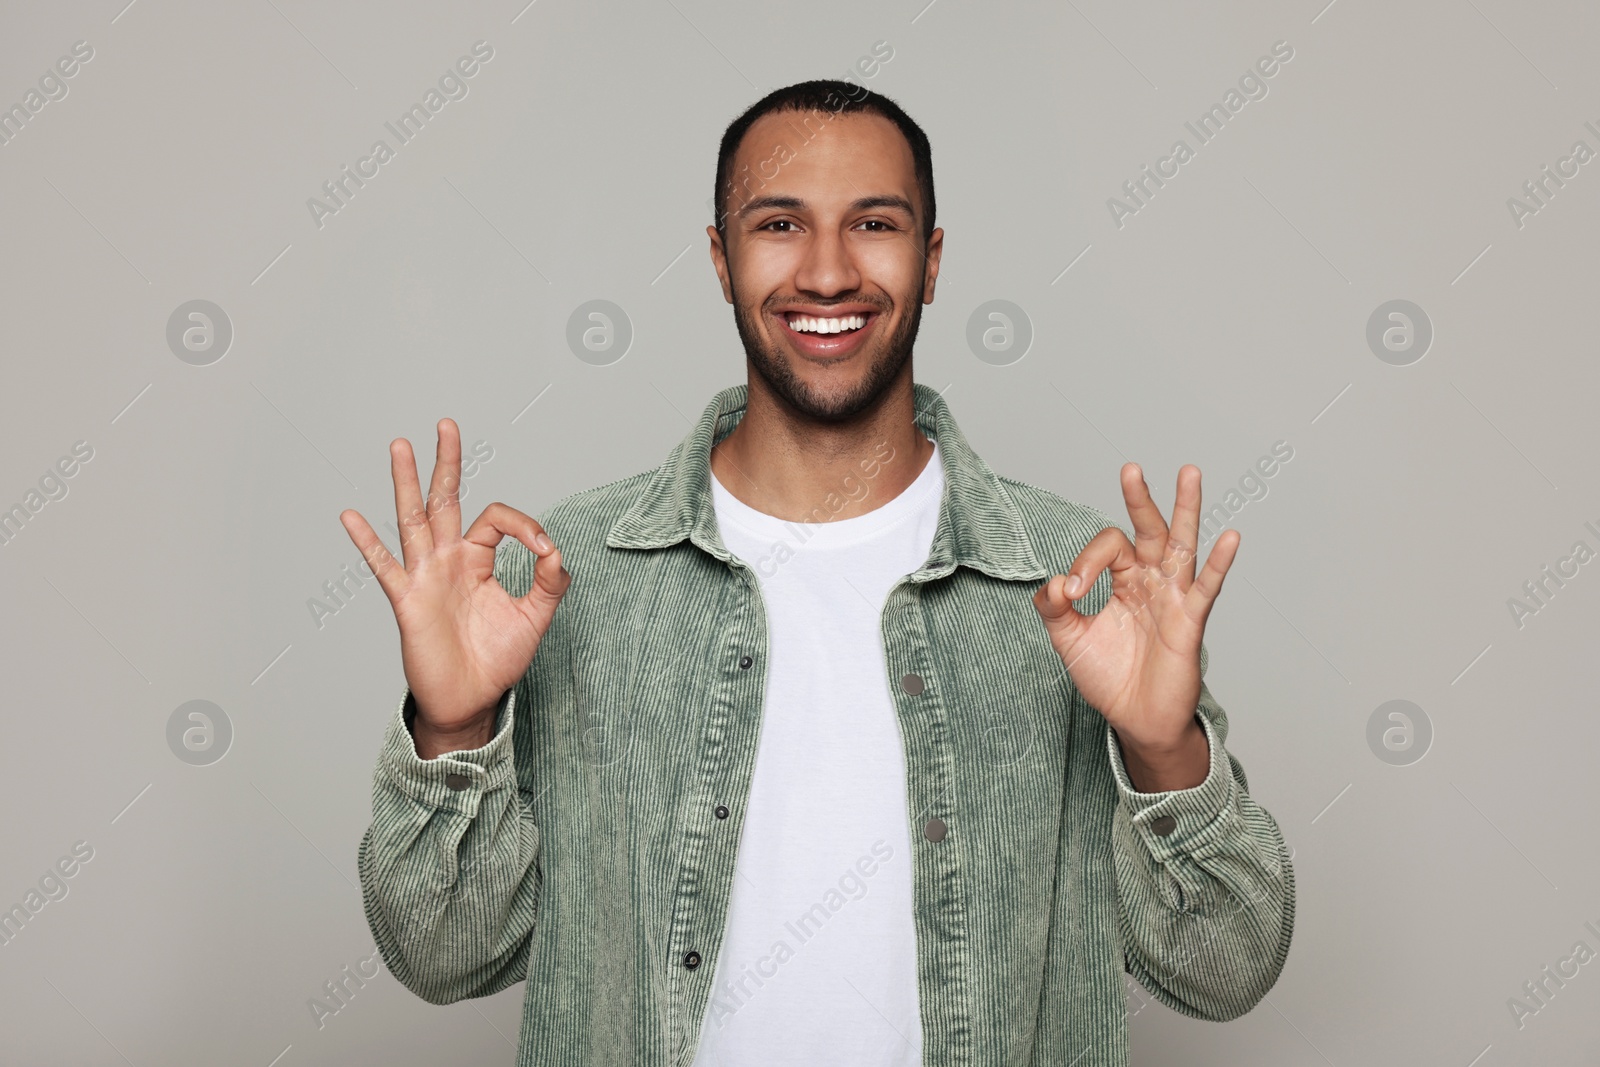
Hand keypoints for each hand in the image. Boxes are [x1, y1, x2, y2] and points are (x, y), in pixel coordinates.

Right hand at [339, 418, 569, 758]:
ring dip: (408, 482)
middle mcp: (449, 559)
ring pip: (414, 519)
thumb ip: (550, 581)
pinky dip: (367, 542)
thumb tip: (555, 549)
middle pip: (446, 499)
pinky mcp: (408, 599)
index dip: (525, 526)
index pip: (497, 519)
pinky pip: (385, 567)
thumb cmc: (497, 659)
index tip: (544, 551)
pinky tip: (349, 516)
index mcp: (478, 559)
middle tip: (447, 424)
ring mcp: (425, 576)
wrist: (471, 699)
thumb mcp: (535, 617)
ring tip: (400, 445)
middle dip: (448, 462)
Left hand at [1032, 463, 1236, 790]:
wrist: (1135, 720)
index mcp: (1122, 580)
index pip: (1107, 548)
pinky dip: (1220, 563)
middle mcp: (1150, 581)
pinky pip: (1206, 588)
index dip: (1085, 563)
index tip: (1071, 593)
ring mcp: (1173, 598)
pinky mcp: (1190, 622)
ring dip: (1185, 509)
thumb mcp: (1068, 640)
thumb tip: (1054, 581)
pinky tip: (1230, 537)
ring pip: (1182, 545)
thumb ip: (1054, 608)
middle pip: (1148, 530)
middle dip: (1140, 500)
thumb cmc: (1108, 677)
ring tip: (1189, 473)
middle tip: (1131, 469)